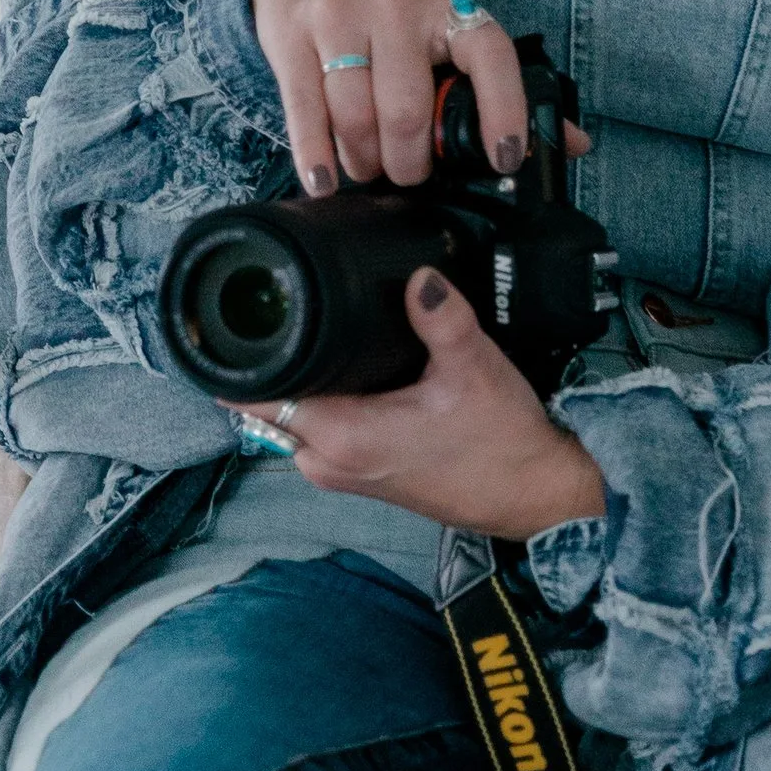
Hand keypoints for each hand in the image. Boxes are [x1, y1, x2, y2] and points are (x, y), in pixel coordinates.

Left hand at [231, 268, 607, 540]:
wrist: (533, 494)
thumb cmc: (502, 443)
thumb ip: (441, 317)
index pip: (255, 396)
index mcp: (343, 437)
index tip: (240, 316)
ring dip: (298, 381)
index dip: (238, 356)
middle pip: (267, 402)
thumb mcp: (474, 367)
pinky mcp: (357, 474)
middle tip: (290, 309)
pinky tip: (347, 372)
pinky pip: (314, 431)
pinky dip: (320, 401)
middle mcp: (328, 462)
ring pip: (290, 415)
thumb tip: (417, 277)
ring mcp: (340, 473)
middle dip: (272, 360)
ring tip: (320, 336)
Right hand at [251, 0, 528, 192]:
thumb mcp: (445, 27)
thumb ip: (499, 85)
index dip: (505, 112)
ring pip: (356, 118)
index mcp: (447, 8)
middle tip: (405, 174)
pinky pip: (305, 112)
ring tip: (366, 169)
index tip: (505, 158)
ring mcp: (340, 19)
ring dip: (363, 163)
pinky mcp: (291, 36)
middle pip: (407, 111)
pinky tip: (324, 179)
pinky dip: (317, 157)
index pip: (491, 57)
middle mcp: (395, 7)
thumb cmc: (385, 4)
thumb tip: (572, 144)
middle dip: (408, 164)